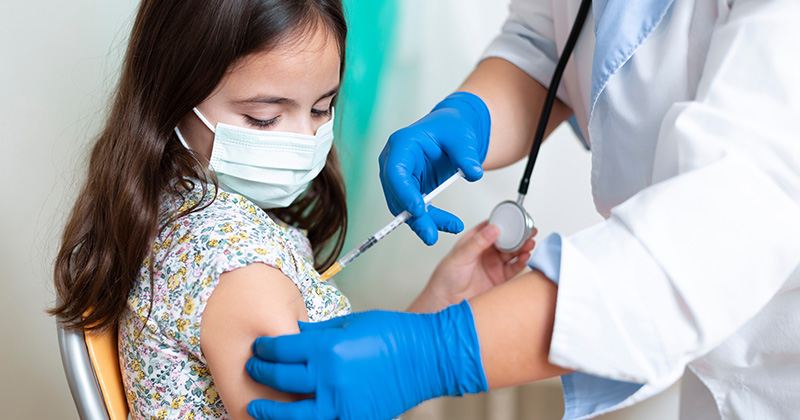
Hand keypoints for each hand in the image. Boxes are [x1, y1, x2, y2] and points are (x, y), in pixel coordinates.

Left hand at [246, 301, 487, 419]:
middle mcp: (330, 378)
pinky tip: (292, 418)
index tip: (259, 347)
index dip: (265, 347)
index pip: (282, 349)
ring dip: (269, 411)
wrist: (429, 357)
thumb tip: (294, 334)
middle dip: (261, 372)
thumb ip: (319, 332)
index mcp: (329, 348)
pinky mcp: (355, 419)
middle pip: (281, 379)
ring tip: (255, 406)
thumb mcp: (352, 322)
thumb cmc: (395, 333)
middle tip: (253, 368)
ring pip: (292, 414)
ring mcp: (342, 404)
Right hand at [379, 92, 490, 244]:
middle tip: (430, 235)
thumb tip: (474, 174)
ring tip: (443, 232)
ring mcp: (400, 177)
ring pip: (404, 206)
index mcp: (402, 144)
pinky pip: (416, 208)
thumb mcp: (462, 137)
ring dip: (422, 222)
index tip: (419, 209)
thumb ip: (466, 155)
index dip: (403, 192)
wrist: (453, 130)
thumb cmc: (452, 128)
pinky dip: (430, 218)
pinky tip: (448, 225)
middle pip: (397, 194)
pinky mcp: (410, 188)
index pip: (395, 172)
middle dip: (413, 216)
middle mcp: (394, 161)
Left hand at [410, 222, 535, 311]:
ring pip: (513, 253)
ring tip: (529, 243)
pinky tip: (525, 257)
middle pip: (507, 239)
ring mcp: (494, 265)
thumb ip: (477, 243)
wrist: (446, 302)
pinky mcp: (500, 279)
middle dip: (519, 234)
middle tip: (529, 230)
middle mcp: (486, 252)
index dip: (505, 222)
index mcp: (475, 241)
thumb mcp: (460, 256)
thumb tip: (492, 229)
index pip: (492, 227)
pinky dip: (522, 262)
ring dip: (523, 247)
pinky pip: (514, 268)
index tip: (517, 219)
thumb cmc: (446, 278)